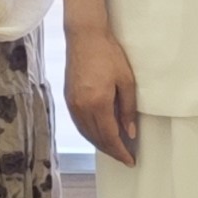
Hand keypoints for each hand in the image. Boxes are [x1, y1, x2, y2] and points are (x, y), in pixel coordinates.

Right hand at [64, 23, 140, 164]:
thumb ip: (128, 109)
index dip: (120, 151)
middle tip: (125, 158)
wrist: (84, 37)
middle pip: (97, 139)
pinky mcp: (68, 99)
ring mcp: (72, 104)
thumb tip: (130, 133)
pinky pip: (80, 124)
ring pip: (86, 133)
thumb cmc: (109, 55)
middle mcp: (82, 108)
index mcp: (98, 103)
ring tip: (114, 149)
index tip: (130, 161)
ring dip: (100, 144)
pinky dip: (90, 134)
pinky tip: (99, 134)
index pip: (110, 137)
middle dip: (111, 151)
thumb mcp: (127, 81)